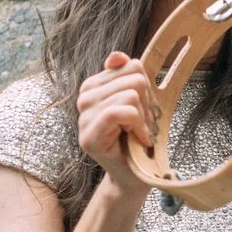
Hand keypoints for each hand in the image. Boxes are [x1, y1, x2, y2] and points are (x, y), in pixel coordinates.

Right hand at [76, 51, 158, 195]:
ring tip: (138, 133)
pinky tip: (139, 140)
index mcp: (94, 86)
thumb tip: (119, 55)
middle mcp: (83, 99)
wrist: (135, 176)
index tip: (144, 110)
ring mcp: (83, 118)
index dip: (147, 88)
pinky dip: (139, 127)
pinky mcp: (89, 136)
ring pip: (130, 95)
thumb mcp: (140, 102)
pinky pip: (120, 112)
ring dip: (145, 119)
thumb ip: (130, 76)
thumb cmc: (138, 139)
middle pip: (134, 79)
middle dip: (147, 104)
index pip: (130, 66)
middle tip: (142, 125)